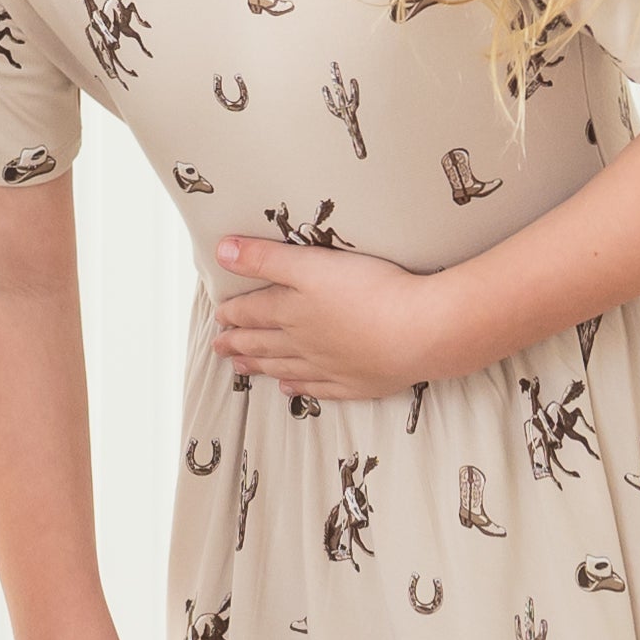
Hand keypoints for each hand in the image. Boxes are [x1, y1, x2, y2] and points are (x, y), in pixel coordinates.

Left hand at [209, 238, 462, 406]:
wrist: (419, 331)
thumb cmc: (370, 292)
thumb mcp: (310, 264)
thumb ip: (265, 257)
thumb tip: (222, 251)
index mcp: (292, 312)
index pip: (253, 312)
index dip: (233, 313)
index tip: (220, 317)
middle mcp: (304, 344)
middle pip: (263, 343)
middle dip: (239, 343)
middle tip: (220, 347)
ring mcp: (330, 367)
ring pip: (286, 367)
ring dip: (260, 367)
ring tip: (241, 368)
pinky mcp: (358, 382)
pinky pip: (320, 388)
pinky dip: (300, 387)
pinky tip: (290, 388)